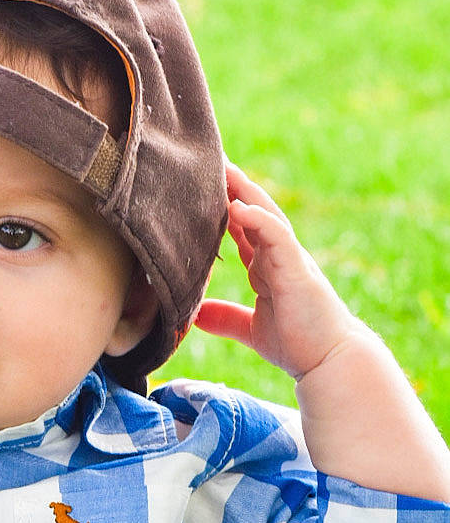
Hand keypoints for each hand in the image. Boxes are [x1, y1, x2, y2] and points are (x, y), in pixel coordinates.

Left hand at [194, 162, 359, 379]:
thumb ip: (225, 318)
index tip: (195, 188)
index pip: (241, 227)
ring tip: (221, 168)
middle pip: (253, 211)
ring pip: (266, 214)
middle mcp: (278, 256)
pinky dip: (258, 219)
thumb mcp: (252, 329)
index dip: (221, 207)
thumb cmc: (298, 343)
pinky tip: (237, 206)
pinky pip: (278, 236)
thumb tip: (194, 316)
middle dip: (231, 186)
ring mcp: (290, 259)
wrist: (329, 361)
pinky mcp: (297, 269)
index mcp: (267, 266)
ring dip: (243, 190)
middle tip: (206, 160)